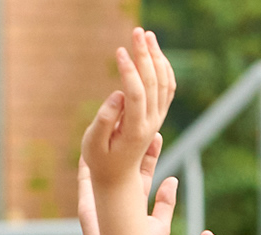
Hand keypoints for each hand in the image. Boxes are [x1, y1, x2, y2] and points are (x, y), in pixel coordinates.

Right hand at [77, 137, 173, 234]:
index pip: (144, 170)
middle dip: (129, 143)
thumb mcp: (160, 224)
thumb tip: (173, 179)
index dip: (150, 152)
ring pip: (104, 167)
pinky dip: (84, 163)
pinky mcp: (87, 203)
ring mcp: (101, 198)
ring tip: (113, 128)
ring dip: (107, 149)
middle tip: (137, 123)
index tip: (157, 135)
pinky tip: (86, 148)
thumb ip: (166, 202)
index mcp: (135, 199)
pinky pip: (84, 179)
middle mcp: (117, 195)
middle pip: (124, 163)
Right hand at [80, 28, 174, 190]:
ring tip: (147, 36)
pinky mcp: (158, 115)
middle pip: (153, 82)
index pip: (136, 93)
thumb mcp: (92, 145)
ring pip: (164, 82)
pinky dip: (164, 68)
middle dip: (145, 54)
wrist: (119, 178)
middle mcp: (151, 123)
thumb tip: (118, 94)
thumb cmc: (100, 161)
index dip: (129, 70)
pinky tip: (155, 54)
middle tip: (137, 31)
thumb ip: (103, 120)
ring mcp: (158, 119)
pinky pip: (168, 87)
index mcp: (134, 130)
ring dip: (157, 56)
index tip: (120, 51)